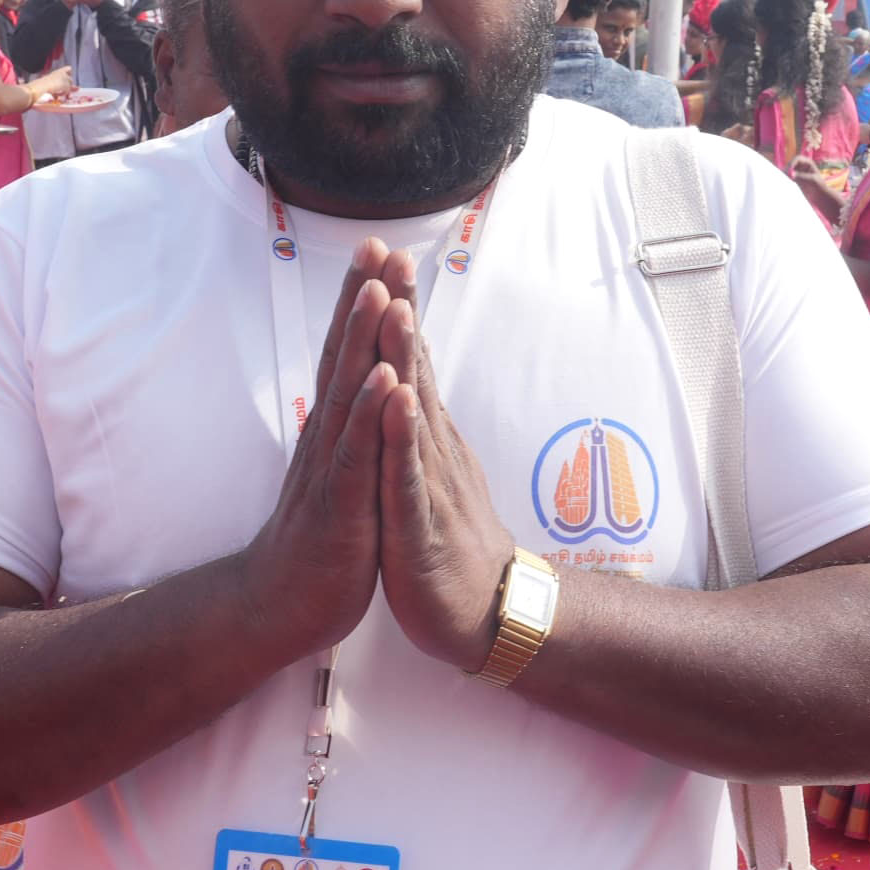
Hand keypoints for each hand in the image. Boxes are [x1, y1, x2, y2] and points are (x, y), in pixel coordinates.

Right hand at [237, 238, 400, 653]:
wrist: (281, 605)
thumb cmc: (320, 540)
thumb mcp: (342, 474)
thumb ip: (350, 428)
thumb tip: (357, 383)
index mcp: (334, 430)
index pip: (349, 353)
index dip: (362, 302)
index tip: (380, 250)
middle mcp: (327, 437)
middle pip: (344, 355)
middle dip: (361, 299)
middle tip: (377, 243)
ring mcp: (331, 469)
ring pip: (349, 394)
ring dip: (363, 341)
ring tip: (378, 292)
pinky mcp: (342, 505)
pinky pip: (358, 454)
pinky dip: (373, 415)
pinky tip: (387, 381)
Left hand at [371, 271, 512, 671]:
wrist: (484, 615)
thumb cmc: (451, 547)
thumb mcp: (431, 476)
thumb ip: (422, 430)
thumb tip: (413, 383)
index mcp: (427, 439)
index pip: (410, 362)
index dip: (398, 309)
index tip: (385, 257)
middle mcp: (433, 450)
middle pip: (414, 370)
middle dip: (402, 311)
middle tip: (394, 254)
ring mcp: (430, 484)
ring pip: (413, 412)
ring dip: (403, 359)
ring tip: (395, 307)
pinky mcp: (421, 525)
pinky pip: (409, 474)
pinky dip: (402, 435)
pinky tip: (398, 400)